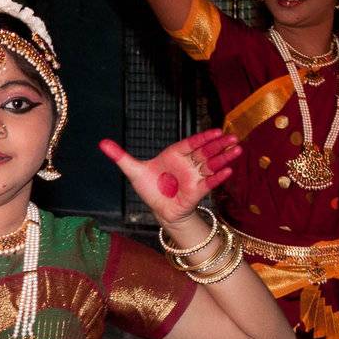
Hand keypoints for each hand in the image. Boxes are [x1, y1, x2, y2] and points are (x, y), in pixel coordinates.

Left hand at [100, 128, 239, 223]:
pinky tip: (228, 170)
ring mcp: (195, 176)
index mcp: (176, 154)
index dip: (204, 137)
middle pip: (206, 152)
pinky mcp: (197, 191)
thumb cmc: (149, 187)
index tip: (217, 130)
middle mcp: (189, 163)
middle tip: (233, 137)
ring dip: (224, 158)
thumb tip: (102, 143)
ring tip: (237, 150)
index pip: (192, 143)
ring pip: (211, 165)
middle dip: (219, 145)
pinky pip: (209, 182)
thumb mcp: (133, 171)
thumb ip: (120, 156)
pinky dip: (218, 177)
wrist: (157, 208)